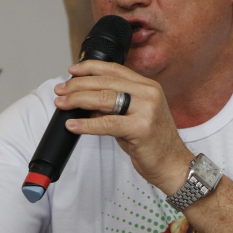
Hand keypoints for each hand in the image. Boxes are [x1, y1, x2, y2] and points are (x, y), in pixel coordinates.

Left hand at [54, 60, 193, 194]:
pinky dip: (86, 124)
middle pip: (105, 82)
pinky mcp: (142, 128)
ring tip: (62, 104)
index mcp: (147, 86)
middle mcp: (149, 93)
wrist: (172, 164)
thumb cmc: (152, 142)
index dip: (90, 68)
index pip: (114, 69)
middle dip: (78, 85)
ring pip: (104, 99)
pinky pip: (107, 123)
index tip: (72, 71)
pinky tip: (73, 124)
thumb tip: (85, 100)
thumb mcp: (133, 117)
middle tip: (61, 91)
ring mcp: (147, 109)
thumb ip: (113, 106)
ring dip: (78, 100)